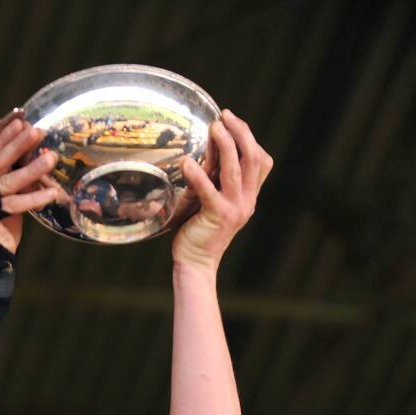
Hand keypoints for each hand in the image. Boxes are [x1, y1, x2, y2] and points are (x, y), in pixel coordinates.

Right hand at [0, 119, 58, 253]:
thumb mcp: (0, 194)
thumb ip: (8, 176)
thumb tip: (32, 154)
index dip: (5, 136)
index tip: (20, 120)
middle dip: (18, 144)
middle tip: (36, 131)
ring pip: (9, 181)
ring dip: (32, 169)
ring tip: (51, 158)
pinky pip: (17, 204)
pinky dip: (35, 198)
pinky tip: (52, 193)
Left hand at [172, 109, 272, 273]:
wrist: (197, 264)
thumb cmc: (200, 233)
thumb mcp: (216, 205)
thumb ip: (218, 185)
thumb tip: (205, 156)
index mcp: (249, 197)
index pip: (262, 162)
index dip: (251, 139)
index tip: (234, 123)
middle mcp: (247, 201)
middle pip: (252, 157)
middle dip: (240, 132)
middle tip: (224, 116)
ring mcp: (234, 209)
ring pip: (235, 168)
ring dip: (225, 144)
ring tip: (213, 127)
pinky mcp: (217, 216)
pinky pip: (209, 189)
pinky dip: (198, 174)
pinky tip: (187, 162)